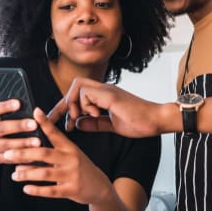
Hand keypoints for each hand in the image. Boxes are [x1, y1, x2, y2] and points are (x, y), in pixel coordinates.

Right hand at [0, 93, 44, 165]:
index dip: (6, 106)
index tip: (19, 102)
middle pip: (2, 128)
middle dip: (19, 126)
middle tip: (34, 123)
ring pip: (8, 145)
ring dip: (24, 144)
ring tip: (39, 141)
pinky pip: (11, 158)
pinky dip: (23, 157)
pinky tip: (35, 156)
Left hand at [7, 108, 114, 204]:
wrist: (100, 187)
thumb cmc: (80, 168)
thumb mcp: (71, 155)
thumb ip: (52, 150)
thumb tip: (26, 147)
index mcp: (70, 147)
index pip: (55, 133)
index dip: (45, 122)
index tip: (34, 112)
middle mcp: (71, 159)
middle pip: (44, 153)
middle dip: (24, 153)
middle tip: (8, 153)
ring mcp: (72, 175)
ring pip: (45, 173)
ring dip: (27, 173)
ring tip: (14, 174)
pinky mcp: (71, 190)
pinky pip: (51, 190)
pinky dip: (37, 190)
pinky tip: (26, 188)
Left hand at [47, 77, 165, 136]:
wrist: (157, 120)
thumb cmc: (140, 123)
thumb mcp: (112, 125)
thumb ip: (95, 123)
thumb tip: (78, 123)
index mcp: (104, 97)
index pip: (78, 96)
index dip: (63, 108)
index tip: (54, 121)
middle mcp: (104, 90)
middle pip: (75, 85)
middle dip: (63, 104)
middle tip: (65, 122)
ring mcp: (107, 90)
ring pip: (78, 86)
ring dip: (74, 104)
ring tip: (79, 118)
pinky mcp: (110, 94)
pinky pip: (87, 93)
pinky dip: (85, 105)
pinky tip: (94, 115)